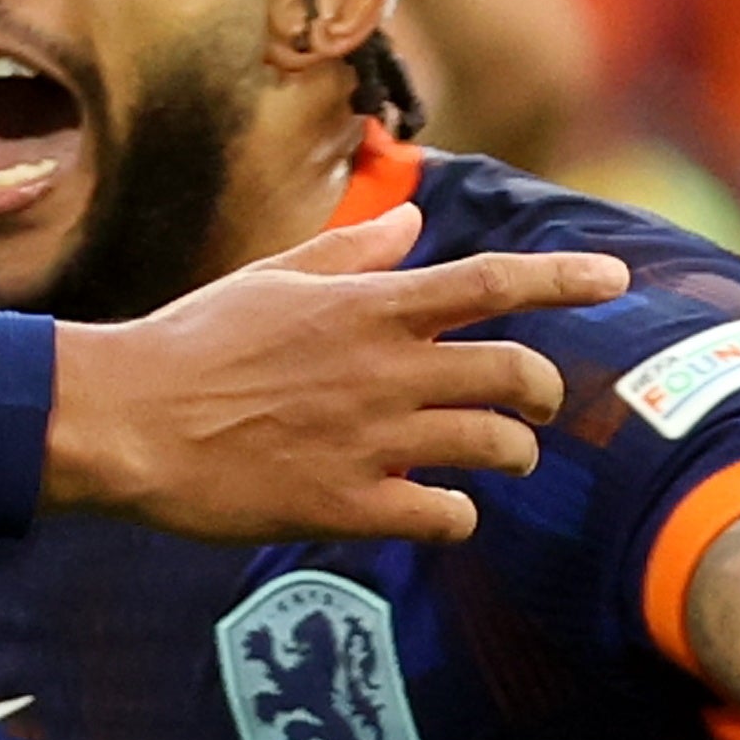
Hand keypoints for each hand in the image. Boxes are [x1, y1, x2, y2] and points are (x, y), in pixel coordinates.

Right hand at [46, 205, 629, 542]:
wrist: (124, 422)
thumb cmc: (189, 343)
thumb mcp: (268, 281)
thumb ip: (350, 256)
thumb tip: (411, 224)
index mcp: (367, 307)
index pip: (491, 281)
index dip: (564, 278)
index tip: (615, 278)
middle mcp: (383, 369)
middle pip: (514, 373)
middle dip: (541, 392)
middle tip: (532, 406)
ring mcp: (370, 440)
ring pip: (495, 448)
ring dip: (511, 454)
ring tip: (500, 459)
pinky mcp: (347, 504)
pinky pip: (445, 516)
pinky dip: (457, 514)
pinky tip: (438, 511)